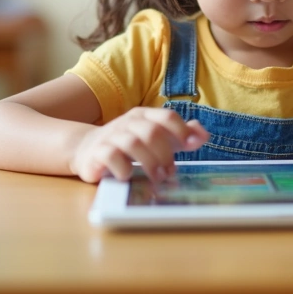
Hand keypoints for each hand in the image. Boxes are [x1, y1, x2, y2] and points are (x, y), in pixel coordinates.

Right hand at [70, 108, 209, 183]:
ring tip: (157, 178)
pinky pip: (112, 155)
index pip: (166, 116)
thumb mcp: (157, 138)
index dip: (181, 131)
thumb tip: (203, 135)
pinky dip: (123, 168)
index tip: (191, 146)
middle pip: (152, 131)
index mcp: (144, 116)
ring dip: (149, 162)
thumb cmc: (130, 145)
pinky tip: (128, 176)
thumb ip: (181, 135)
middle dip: (165, 153)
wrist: (89, 150)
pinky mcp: (97, 151)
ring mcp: (111, 135)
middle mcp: (128, 122)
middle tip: (170, 172)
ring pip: (133, 143)